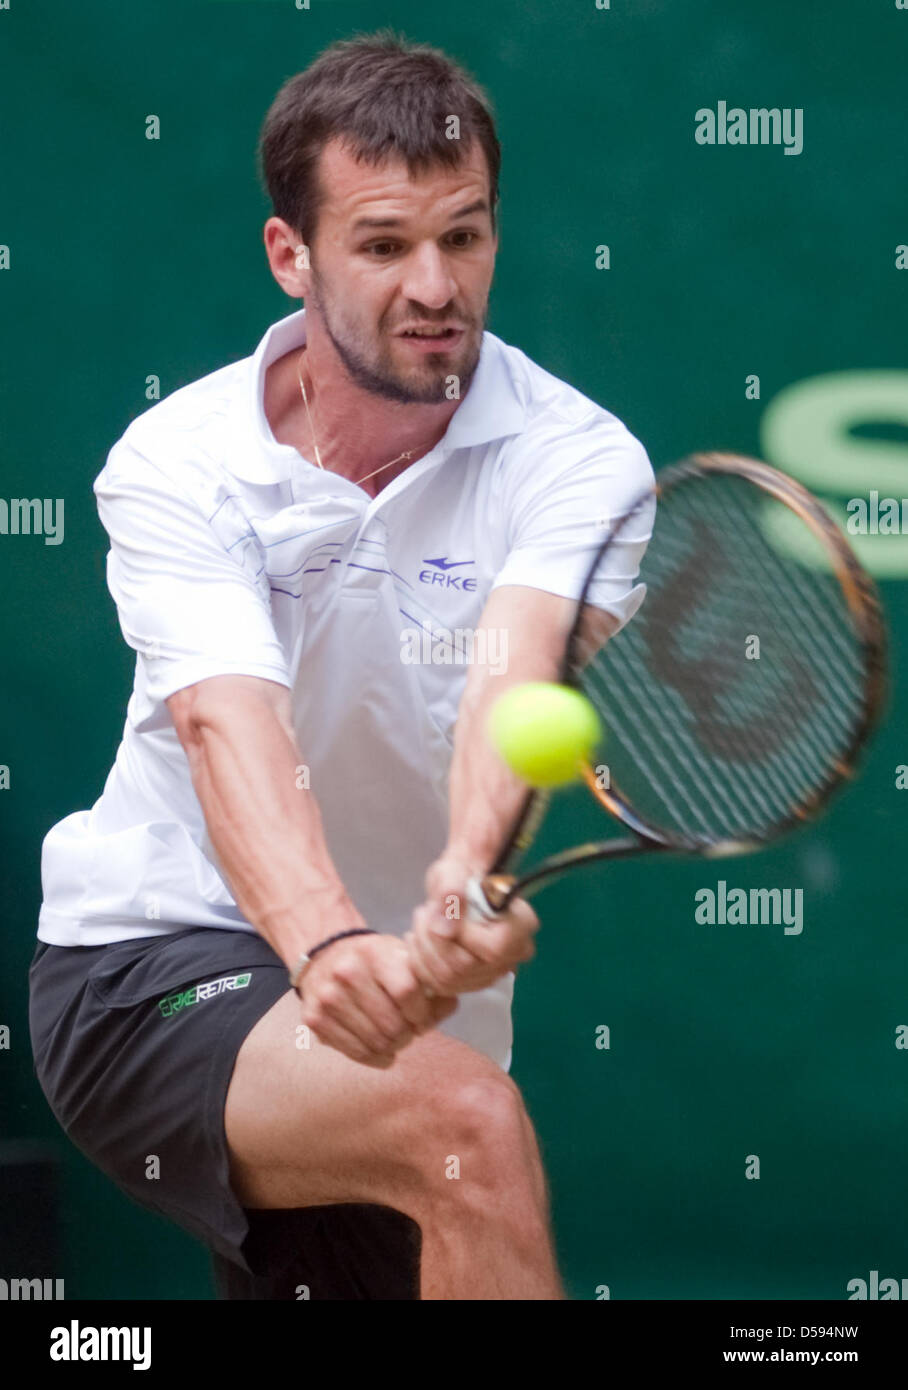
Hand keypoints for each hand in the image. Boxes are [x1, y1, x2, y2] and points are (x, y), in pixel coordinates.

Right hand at [296, 931, 457, 1067]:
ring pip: (376, 1042)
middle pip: (392, 1023)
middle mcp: (346, 972)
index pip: (407, 992)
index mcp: (373, 952)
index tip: (423, 1019)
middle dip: (408, 1034)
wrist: (325, 956)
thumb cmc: (374, 961)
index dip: (422, 1013)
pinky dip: (375, 1058)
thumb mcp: (402, 959)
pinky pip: (356, 1053)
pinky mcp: (314, 1019)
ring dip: (393, 1047)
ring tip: (395, 1037)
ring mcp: (328, 997)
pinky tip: (381, 1050)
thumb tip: (450, 1004)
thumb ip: (429, 983)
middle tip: (409, 1031)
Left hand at [405, 853, 538, 995]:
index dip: (462, 934)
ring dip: (422, 950)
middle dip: (432, 940)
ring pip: (448, 980)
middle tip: (424, 912)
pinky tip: (418, 940)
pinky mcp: (472, 982)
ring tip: (421, 922)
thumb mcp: (453, 870)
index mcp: (522, 924)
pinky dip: (420, 964)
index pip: (494, 948)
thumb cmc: (461, 872)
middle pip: (465, 968)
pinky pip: (440, 986)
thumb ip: (450, 892)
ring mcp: (493, 972)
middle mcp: (514, 954)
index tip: (448, 909)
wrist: (458, 884)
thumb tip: (444, 929)